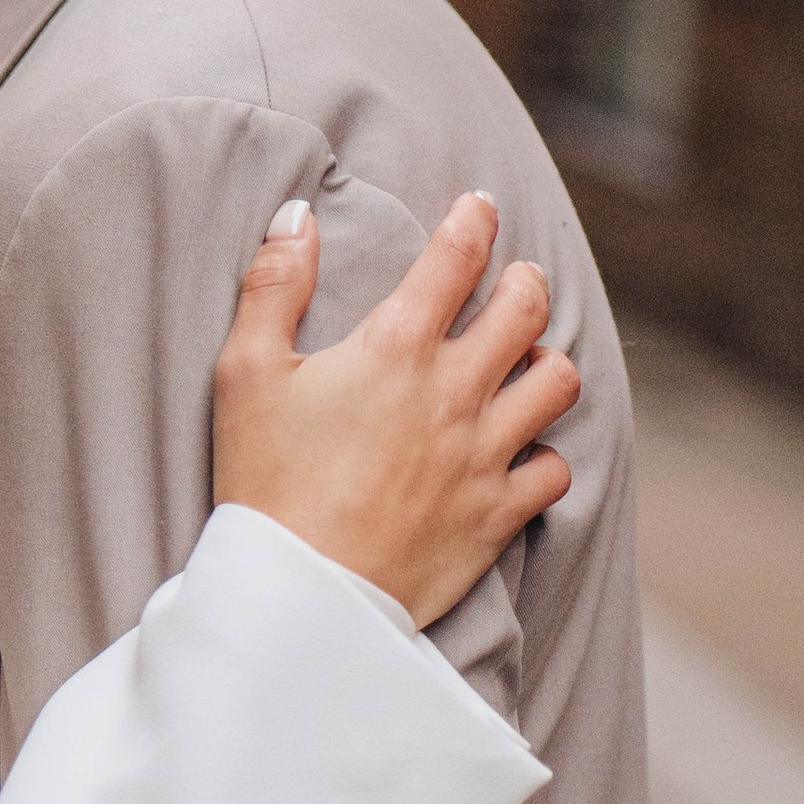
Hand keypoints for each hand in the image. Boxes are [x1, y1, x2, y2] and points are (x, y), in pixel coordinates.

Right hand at [210, 193, 580, 632]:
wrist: (295, 594)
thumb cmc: (262, 481)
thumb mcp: (245, 373)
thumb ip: (273, 285)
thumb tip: (298, 216)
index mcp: (396, 348)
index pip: (457, 256)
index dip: (474, 220)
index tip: (479, 208)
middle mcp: (455, 392)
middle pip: (528, 307)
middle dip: (526, 281)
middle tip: (512, 283)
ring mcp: (484, 455)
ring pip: (558, 382)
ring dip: (546, 361)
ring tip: (525, 363)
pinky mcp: (497, 514)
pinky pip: (555, 470)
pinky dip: (545, 456)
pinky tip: (522, 452)